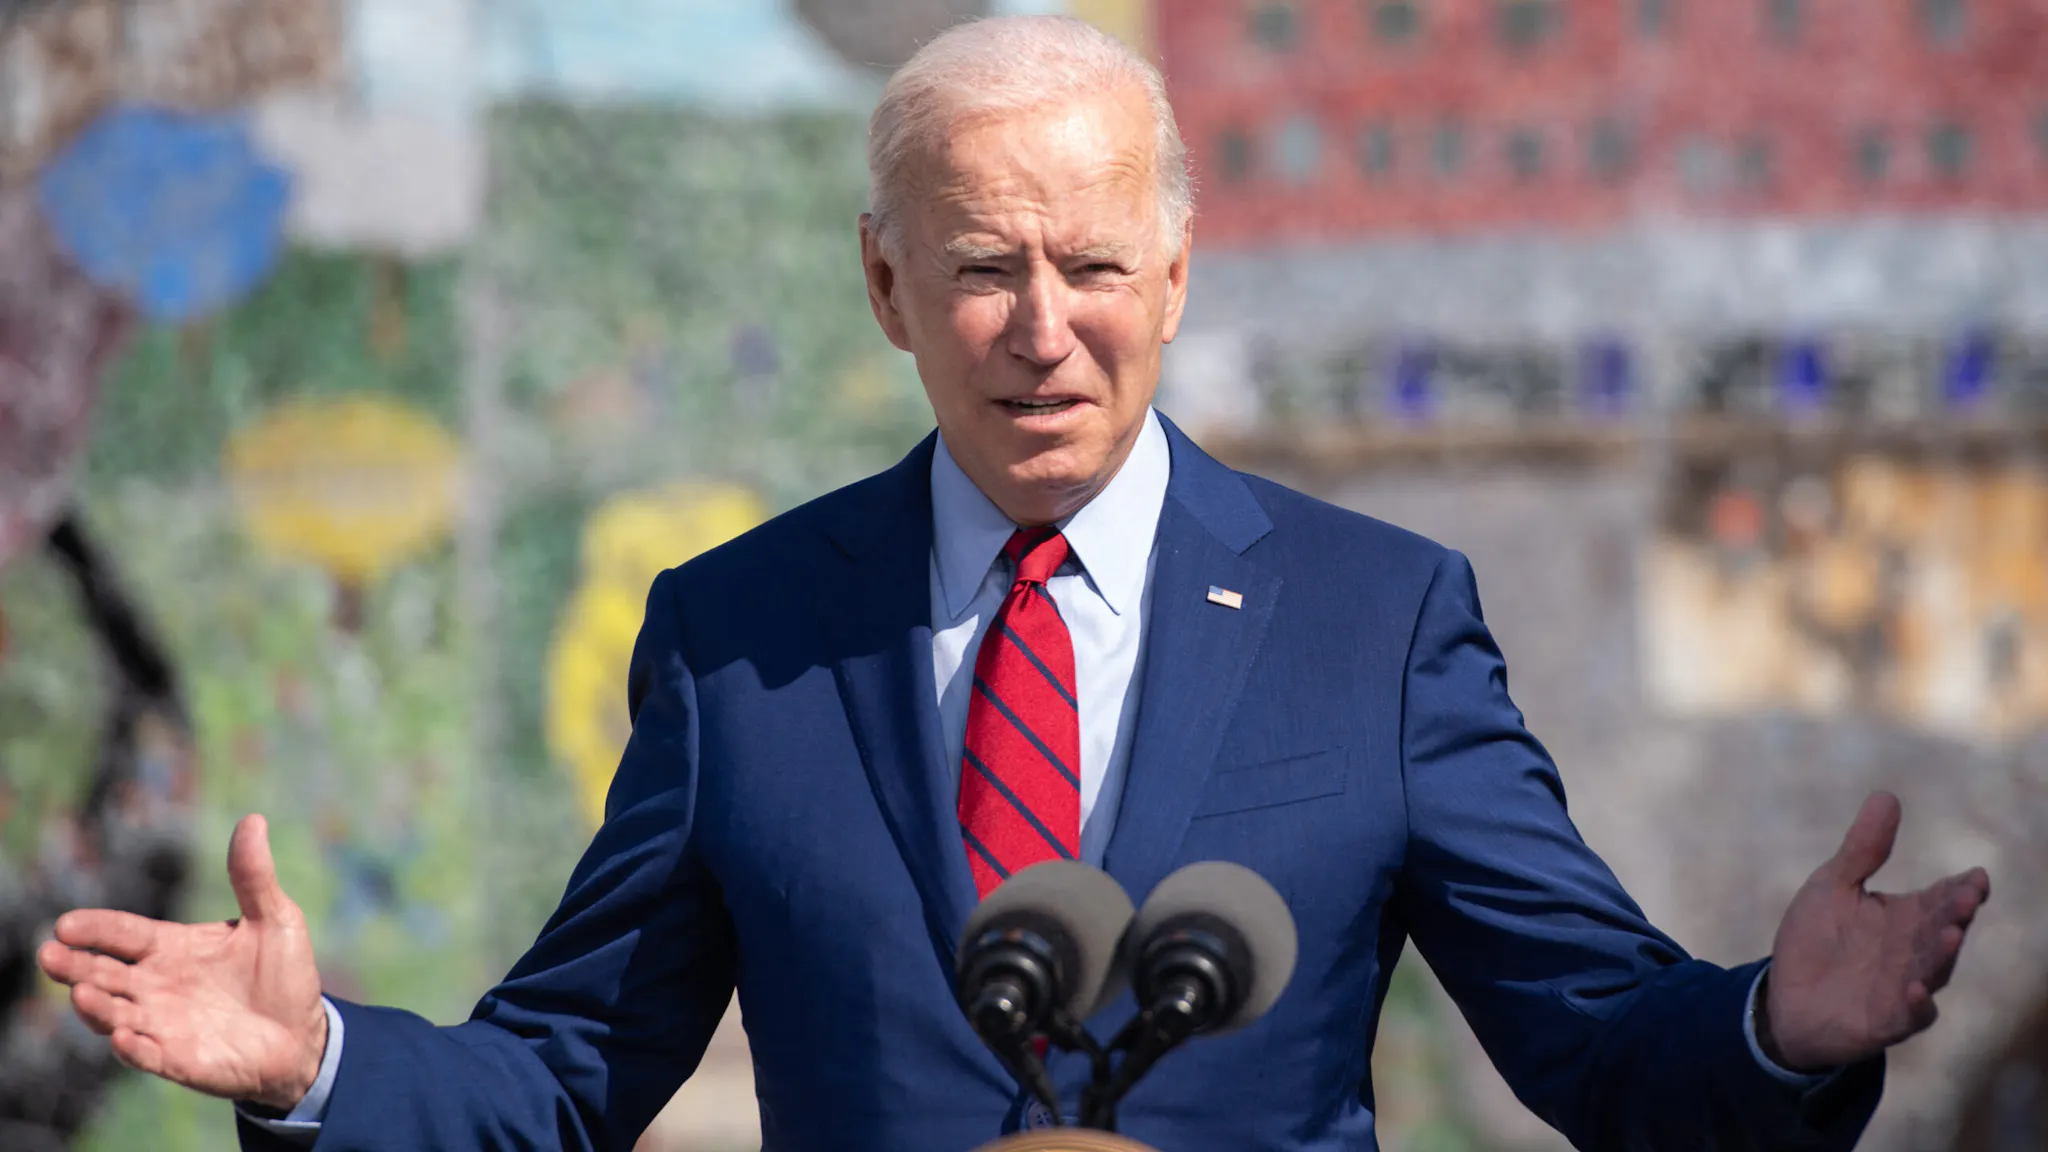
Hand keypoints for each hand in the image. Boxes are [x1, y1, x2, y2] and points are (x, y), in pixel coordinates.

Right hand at [37, 814, 328, 1111]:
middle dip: (74, 966)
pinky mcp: (178, 1060)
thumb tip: (253, 819)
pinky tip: (123, 1038)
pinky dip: (132, 1049)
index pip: (124, 935)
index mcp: (173, 948)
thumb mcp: (274, 918)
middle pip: (104, 974)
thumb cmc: (284, 974)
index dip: (96, 929)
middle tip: (49, 955)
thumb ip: (253, 876)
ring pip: (115, 1015)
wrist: (303, 1035)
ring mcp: (163, 1025)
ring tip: (82, 992)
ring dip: (96, 1007)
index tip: (66, 924)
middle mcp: (157, 986)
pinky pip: (147, 1055)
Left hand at [1761, 791, 1989, 1072]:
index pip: (1944, 897)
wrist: (1787, 999)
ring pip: (1934, 969)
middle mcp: (1915, 950)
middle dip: (1956, 914)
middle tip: (1968, 897)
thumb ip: (1862, 849)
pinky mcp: (1888, 1020)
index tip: (1976, 876)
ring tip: (1949, 934)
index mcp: (1908, 916)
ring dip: (1942, 953)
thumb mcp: (1833, 886)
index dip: (1963, 888)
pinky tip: (1914, 989)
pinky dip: (1916, 1003)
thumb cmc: (1817, 939)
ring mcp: (1905, 986)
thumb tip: (1887, 795)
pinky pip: (1911, 1014)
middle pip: (1943, 929)